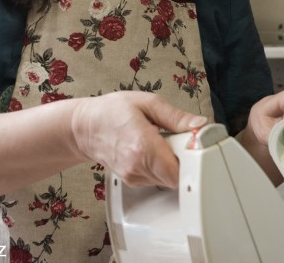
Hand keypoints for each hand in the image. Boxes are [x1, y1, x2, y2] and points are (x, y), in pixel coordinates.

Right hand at [71, 91, 205, 188]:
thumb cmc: (112, 111)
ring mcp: (132, 176)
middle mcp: (136, 166)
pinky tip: (151, 151)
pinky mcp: (131, 180)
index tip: (192, 147)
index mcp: (142, 146)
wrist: (84, 127)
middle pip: (175, 177)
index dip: (190, 162)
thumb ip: (176, 117)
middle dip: (182, 160)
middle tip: (175, 140)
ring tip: (160, 143)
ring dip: (170, 164)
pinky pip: (155, 179)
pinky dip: (159, 167)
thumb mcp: (147, 102)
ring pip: (166, 180)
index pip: (177, 172)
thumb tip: (199, 124)